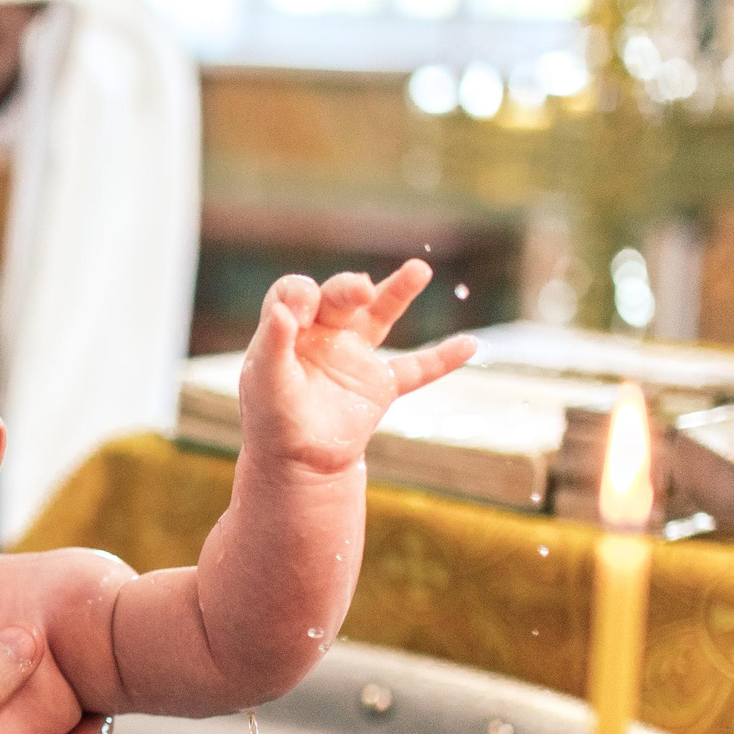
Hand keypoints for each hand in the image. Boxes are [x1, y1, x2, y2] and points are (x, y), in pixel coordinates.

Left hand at [241, 261, 474, 478]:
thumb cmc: (271, 420)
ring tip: (419, 269)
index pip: (295, 292)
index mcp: (290, 329)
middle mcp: (324, 333)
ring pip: (381, 314)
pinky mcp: (380, 385)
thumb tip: (283, 311)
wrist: (297, 463)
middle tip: (359, 290)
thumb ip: (273, 345)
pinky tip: (469, 344)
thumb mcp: (264, 382)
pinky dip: (442, 359)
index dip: (299, 294)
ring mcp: (355, 356)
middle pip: (339, 296)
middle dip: (348, 289)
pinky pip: (417, 369)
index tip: (300, 311)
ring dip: (398, 290)